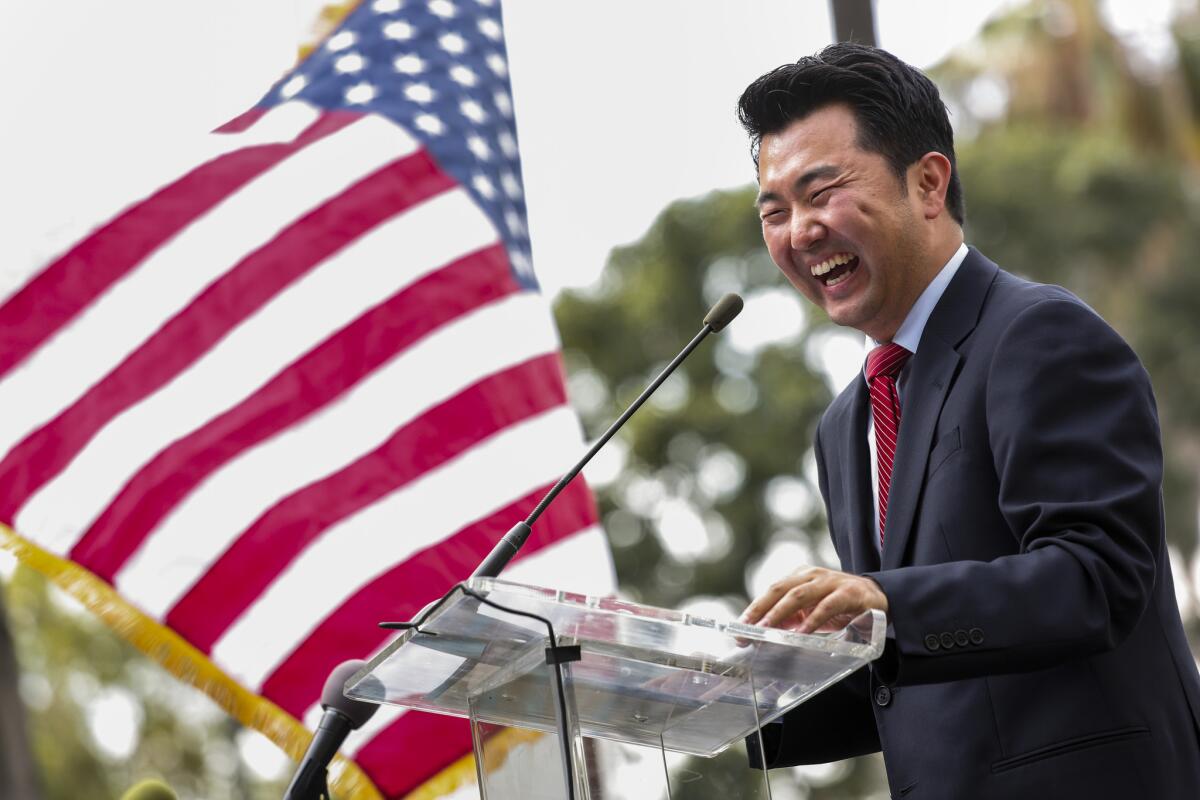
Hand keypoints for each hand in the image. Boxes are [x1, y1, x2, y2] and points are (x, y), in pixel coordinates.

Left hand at [739, 566, 887, 634]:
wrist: (879, 597)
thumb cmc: (840, 605)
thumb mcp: (812, 609)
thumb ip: (792, 617)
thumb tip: (765, 631)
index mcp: (800, 576)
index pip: (772, 591)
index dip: (754, 608)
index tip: (739, 627)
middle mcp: (812, 575)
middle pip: (779, 590)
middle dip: (760, 610)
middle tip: (747, 630)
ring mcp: (830, 582)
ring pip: (798, 595)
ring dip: (779, 614)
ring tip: (766, 630)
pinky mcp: (848, 593)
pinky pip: (826, 606)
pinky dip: (812, 619)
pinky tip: (802, 632)